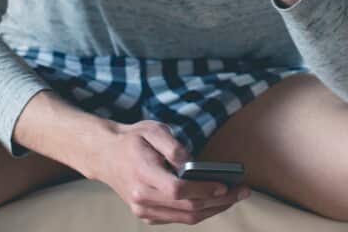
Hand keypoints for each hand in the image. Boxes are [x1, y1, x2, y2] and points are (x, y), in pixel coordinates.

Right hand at [91, 120, 250, 224]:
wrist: (105, 156)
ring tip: (234, 196)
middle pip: (188, 209)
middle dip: (219, 201)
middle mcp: (142, 198)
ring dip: (214, 209)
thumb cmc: (132, 140)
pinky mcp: (147, 215)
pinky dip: (200, 211)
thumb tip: (191, 162)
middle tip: (242, 191)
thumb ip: (173, 145)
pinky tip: (215, 200)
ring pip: (186, 218)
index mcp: (142, 174)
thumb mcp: (152, 129)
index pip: (179, 190)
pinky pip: (179, 219)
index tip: (225, 184)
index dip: (204, 189)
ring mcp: (143, 210)